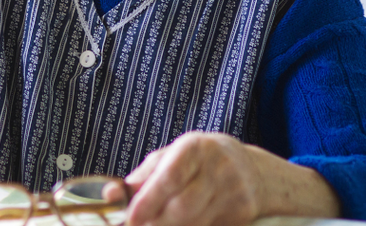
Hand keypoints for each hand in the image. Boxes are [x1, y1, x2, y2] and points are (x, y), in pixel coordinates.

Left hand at [123, 131, 339, 225]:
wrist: (254, 171)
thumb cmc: (201, 162)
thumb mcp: (173, 156)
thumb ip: (143, 176)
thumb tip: (111, 195)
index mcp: (196, 147)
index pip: (170, 177)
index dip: (148, 200)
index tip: (130, 217)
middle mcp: (219, 168)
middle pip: (182, 208)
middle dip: (156, 222)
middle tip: (139, 224)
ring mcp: (234, 193)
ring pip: (194, 224)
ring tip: (158, 222)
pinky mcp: (242, 215)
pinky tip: (183, 223)